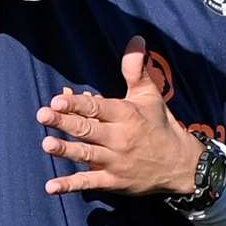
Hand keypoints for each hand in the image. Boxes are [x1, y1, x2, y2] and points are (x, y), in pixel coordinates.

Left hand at [38, 36, 202, 196]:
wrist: (181, 164)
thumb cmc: (160, 125)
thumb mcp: (149, 95)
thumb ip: (136, 69)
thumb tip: (136, 39)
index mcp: (127, 115)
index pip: (98, 107)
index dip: (78, 103)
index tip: (59, 99)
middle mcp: (120, 138)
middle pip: (89, 129)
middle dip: (66, 122)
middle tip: (44, 115)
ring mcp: (116, 161)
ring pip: (87, 154)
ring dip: (66, 150)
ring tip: (47, 144)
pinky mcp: (113, 181)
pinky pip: (89, 183)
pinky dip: (70, 185)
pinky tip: (51, 186)